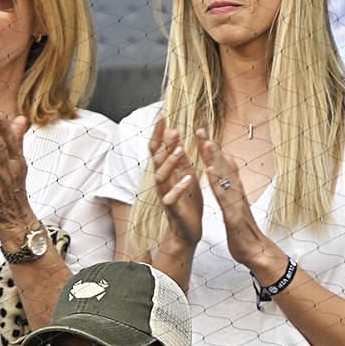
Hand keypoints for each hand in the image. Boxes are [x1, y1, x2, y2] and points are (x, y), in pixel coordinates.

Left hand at [0, 115, 35, 237]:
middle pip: (2, 151)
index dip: (5, 129)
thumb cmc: (15, 188)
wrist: (17, 218)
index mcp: (18, 162)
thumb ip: (18, 139)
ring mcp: (0, 184)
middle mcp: (10, 172)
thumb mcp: (19, 162)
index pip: (12, 143)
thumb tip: (21, 118)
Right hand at [149, 117, 202, 246]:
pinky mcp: (172, 209)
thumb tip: (174, 133)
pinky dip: (179, 187)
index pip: (158, 148)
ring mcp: (165, 195)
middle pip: (156, 159)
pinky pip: (171, 197)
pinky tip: (188, 178)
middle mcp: (161, 182)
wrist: (187, 230)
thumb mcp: (185, 174)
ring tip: (180, 150)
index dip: (158, 132)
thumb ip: (179, 157)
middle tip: (173, 129)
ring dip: (169, 163)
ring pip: (161, 177)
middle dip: (163, 144)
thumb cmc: (187, 201)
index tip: (163, 114)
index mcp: (166, 172)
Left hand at [195, 128, 268, 266]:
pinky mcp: (234, 215)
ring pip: (225, 178)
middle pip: (224, 167)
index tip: (202, 135)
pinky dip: (217, 183)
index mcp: (234, 192)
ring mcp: (236, 202)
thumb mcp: (236, 207)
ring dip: (216, 160)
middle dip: (211, 148)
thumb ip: (233, 188)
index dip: (212, 151)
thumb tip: (232, 171)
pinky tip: (209, 172)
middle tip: (200, 129)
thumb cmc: (244, 232)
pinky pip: (224, 197)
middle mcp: (236, 193)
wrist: (257, 252)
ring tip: (206, 143)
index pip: (222, 167)